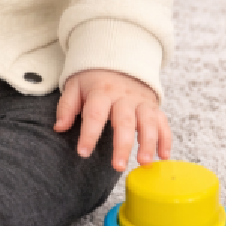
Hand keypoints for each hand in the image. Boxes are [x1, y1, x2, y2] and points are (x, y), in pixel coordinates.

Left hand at [54, 69, 171, 171]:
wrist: (118, 59)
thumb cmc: (93, 79)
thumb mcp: (75, 86)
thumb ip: (67, 106)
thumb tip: (59, 128)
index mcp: (101, 92)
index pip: (94, 114)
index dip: (89, 134)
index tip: (83, 153)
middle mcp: (123, 97)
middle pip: (124, 121)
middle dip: (122, 145)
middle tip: (117, 167)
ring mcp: (141, 101)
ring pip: (148, 122)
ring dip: (148, 143)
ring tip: (144, 162)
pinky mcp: (153, 106)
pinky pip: (163, 122)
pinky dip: (166, 139)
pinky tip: (164, 156)